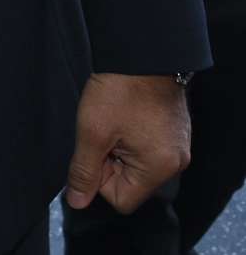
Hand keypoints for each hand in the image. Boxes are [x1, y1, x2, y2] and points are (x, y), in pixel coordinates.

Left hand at [67, 72, 189, 213]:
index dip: (99, 179)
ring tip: (113, 120)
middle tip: (102, 131)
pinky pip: (146, 148)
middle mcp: (175, 163)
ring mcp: (176, 146)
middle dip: (109, 162)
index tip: (94, 149)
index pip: (121, 200)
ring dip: (117, 147)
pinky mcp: (173, 131)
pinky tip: (123, 115)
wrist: (141, 53)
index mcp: (159, 169)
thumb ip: (83, 171)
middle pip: (130, 183)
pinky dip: (128, 137)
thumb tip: (77, 202)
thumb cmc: (118, 92)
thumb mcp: (92, 132)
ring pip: (136, 164)